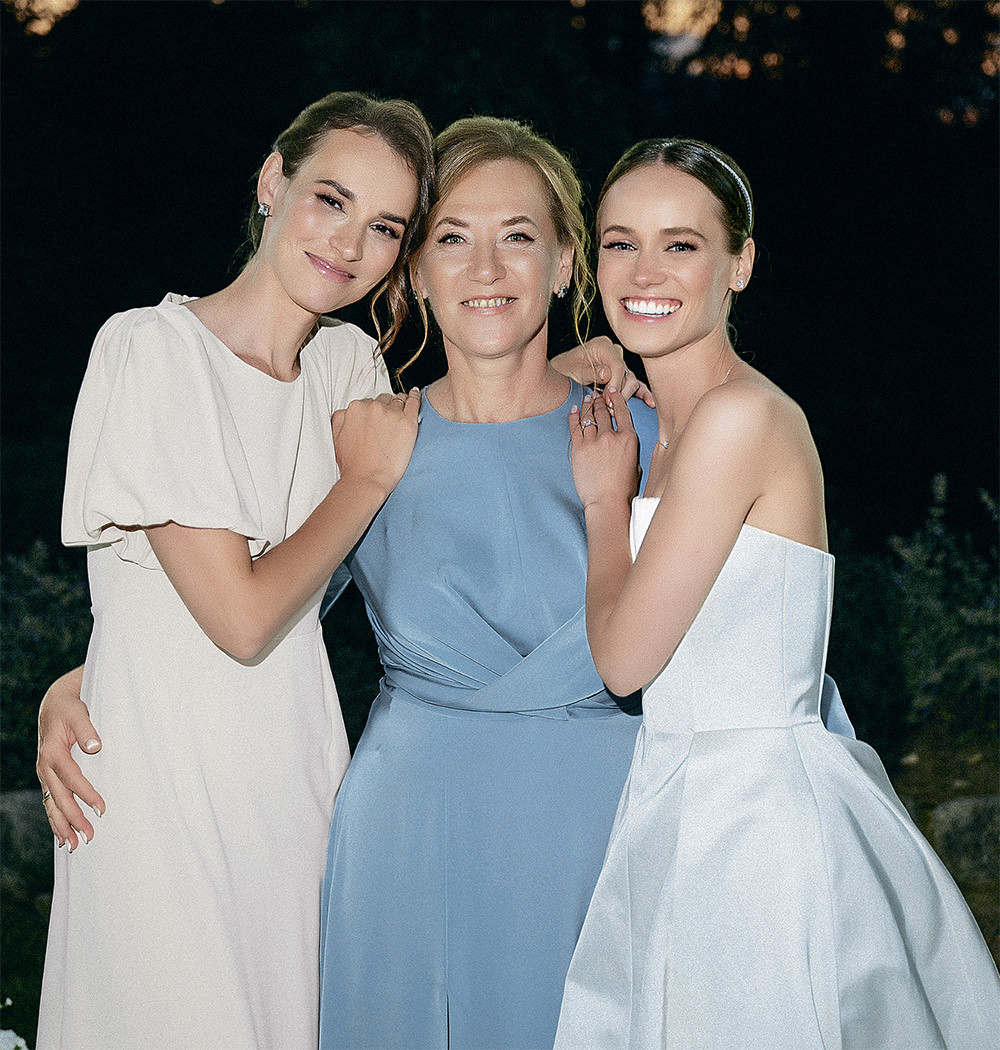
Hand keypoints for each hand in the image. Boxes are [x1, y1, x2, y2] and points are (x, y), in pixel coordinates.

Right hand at [37, 667, 104, 849]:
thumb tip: (96, 747)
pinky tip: (62, 834)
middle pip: (60, 799)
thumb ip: (87, 730)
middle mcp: (45, 767)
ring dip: (62, 826)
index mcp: (53, 753)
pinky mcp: (47, 776)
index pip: (72, 779)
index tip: (102, 809)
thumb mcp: (78, 714)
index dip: (87, 795)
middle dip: (73, 820)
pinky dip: (55, 819)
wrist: (54, 704)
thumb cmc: (69, 708)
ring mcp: (44, 774)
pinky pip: (50, 802)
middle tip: (89, 838)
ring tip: (74, 845)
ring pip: (52, 805)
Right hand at [332, 388, 420, 497]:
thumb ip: (341, 419)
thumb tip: (347, 412)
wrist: (367, 480)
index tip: (377, 419)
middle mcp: (374, 407)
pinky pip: (414, 402)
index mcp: (356, 408)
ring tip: (402, 410)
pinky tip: (416, 395)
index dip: (373, 412)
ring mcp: (392, 414)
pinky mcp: (408, 423)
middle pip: (383, 400)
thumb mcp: (337, 437)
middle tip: (388, 421)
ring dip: (399, 405)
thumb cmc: (353, 465)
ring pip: (398, 401)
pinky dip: (415, 397)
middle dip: (385, 408)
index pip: (368, 402)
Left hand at [551, 336, 654, 406]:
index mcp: (602, 345)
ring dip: (625, 397)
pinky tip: (649, 402)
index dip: (615, 385)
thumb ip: (590, 373)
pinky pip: (634, 383)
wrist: (561, 372)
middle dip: (619, 394)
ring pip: (631, 381)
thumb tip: (606, 374)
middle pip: (627, 375)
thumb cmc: (565, 369)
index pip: (618, 366)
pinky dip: (641, 393)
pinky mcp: (621, 374)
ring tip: (614, 410)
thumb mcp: (574, 371)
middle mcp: (614, 351)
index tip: (607, 400)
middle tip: (608, 409)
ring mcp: (619, 362)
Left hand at [569, 388, 639, 510]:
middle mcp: (612, 436)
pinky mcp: (579, 449)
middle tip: (597, 395)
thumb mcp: (636, 464)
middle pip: (604, 411)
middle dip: (600, 401)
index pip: (622, 411)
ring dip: (588, 406)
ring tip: (587, 400)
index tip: (612, 392)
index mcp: (629, 439)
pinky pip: (575, 427)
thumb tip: (624, 443)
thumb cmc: (624, 489)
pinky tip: (575, 410)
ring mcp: (594, 441)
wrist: (607, 502)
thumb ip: (629, 448)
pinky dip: (575, 416)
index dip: (616, 398)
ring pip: (590, 416)